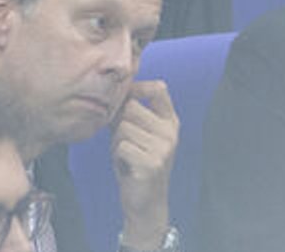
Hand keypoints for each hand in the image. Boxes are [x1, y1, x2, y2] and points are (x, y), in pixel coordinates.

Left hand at [112, 79, 178, 247]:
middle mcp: (171, 132)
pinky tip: (128, 166)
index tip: (123, 98)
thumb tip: (113, 84)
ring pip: (123, 127)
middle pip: (130, 107)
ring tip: (128, 155)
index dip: (136, 88)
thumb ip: (127, 110)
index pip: (158, 88)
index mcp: (169, 121)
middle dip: (118, 123)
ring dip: (117, 142)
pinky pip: (122, 146)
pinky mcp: (154, 163)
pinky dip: (118, 156)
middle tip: (125, 142)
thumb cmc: (134, 161)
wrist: (144, 200)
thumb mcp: (133, 131)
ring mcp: (165, 148)